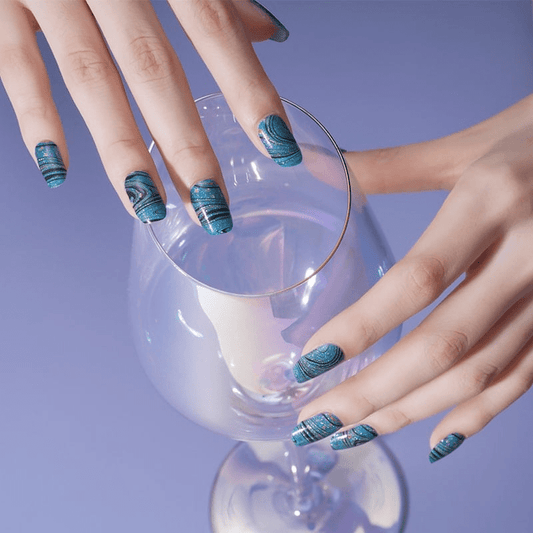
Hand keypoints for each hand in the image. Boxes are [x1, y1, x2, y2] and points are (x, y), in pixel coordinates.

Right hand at [0, 0, 300, 232]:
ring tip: (151, 211)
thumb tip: (268, 33)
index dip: (250, 91)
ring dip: (123, 152)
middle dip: (186, 147)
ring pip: (89, 79)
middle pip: (153, 70)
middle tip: (214, 211)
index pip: (215, 29)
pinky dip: (36, 117)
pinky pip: (15, 64)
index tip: (280, 150)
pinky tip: (59, 170)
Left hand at [291, 93, 532, 461]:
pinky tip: (435, 435)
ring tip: (356, 432)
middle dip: (373, 392)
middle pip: (442, 344)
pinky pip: (523, 376)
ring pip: (479, 371)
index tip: (310, 361)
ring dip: (413, 410)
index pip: (416, 280)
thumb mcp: (467, 145)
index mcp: (489, 201)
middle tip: (317, 420)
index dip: (360, 329)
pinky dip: (479, 412)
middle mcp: (527, 253)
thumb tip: (315, 168)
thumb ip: (390, 168)